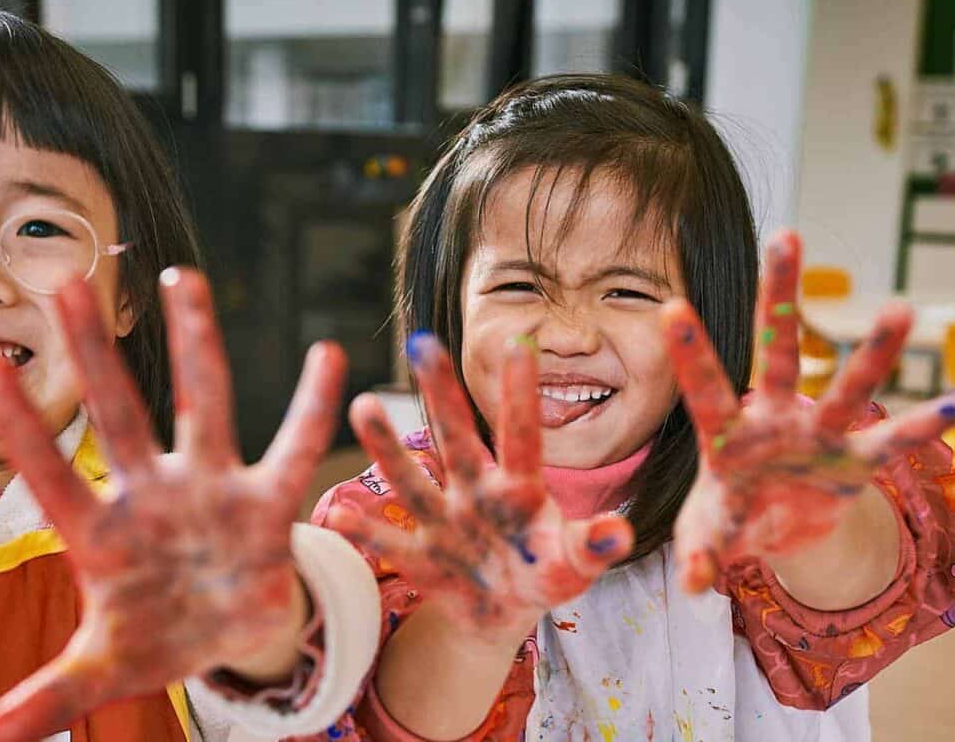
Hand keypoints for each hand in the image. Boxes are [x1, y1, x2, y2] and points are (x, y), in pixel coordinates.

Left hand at [0, 269, 346, 741]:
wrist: (223, 634)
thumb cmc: (154, 637)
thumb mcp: (104, 669)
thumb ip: (50, 695)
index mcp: (100, 534)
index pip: (50, 472)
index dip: (20, 426)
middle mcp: (151, 494)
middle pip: (117, 412)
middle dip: (92, 354)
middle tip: (61, 282)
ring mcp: (209, 489)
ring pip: (201, 403)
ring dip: (193, 343)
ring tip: (180, 276)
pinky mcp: (266, 504)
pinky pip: (294, 449)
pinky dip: (312, 406)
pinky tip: (329, 353)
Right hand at [331, 334, 633, 641]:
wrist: (502, 612)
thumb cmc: (545, 573)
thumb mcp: (573, 565)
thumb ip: (592, 547)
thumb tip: (619, 533)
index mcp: (519, 488)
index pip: (522, 435)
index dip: (521, 395)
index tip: (520, 344)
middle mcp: (475, 492)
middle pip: (456, 439)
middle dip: (440, 394)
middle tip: (422, 342)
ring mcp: (444, 521)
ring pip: (413, 481)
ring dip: (387, 447)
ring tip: (362, 405)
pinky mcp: (420, 558)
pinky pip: (391, 545)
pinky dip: (366, 533)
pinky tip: (335, 517)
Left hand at [662, 229, 954, 591]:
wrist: (775, 531)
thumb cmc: (728, 521)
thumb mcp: (708, 539)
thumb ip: (702, 552)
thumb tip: (697, 585)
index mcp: (727, 431)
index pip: (704, 386)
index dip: (692, 352)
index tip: (672, 305)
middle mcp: (775, 416)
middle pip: (777, 349)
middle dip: (782, 296)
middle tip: (786, 235)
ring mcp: (819, 433)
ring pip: (846, 386)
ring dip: (871, 354)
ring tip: (899, 309)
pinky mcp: (858, 460)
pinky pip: (898, 441)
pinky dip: (932, 423)